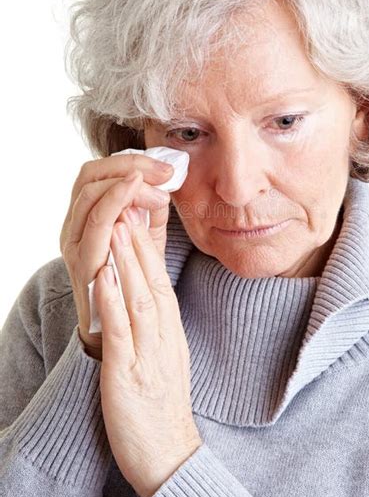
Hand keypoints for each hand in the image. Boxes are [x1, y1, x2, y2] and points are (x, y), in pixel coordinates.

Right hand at [60, 153, 172, 358]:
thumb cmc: (131, 284)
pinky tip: (138, 206)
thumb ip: (152, 212)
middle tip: (164, 174)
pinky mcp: (82, 266)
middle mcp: (73, 226)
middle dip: (129, 168)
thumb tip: (166, 182)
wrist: (116, 334)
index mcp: (86, 216)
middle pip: (89, 177)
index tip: (166, 167)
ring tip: (158, 190)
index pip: (99, 171)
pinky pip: (94, 231)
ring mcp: (74, 245)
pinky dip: (114, 209)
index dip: (131, 161)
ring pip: (89, 198)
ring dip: (125, 187)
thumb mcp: (145, 241)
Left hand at [93, 170, 201, 496]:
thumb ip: (158, 322)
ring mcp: (148, 352)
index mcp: (169, 329)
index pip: (160, 278)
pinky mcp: (128, 374)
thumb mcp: (167, 354)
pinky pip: (121, 331)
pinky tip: (103, 277)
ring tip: (119, 225)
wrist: (169, 453)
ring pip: (139, 296)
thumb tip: (144, 291)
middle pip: (152, 278)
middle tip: (132, 200)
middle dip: (140, 239)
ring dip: (129, 259)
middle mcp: (162, 335)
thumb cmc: (163, 404)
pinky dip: (112, 301)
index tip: (139, 212)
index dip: (149, 243)